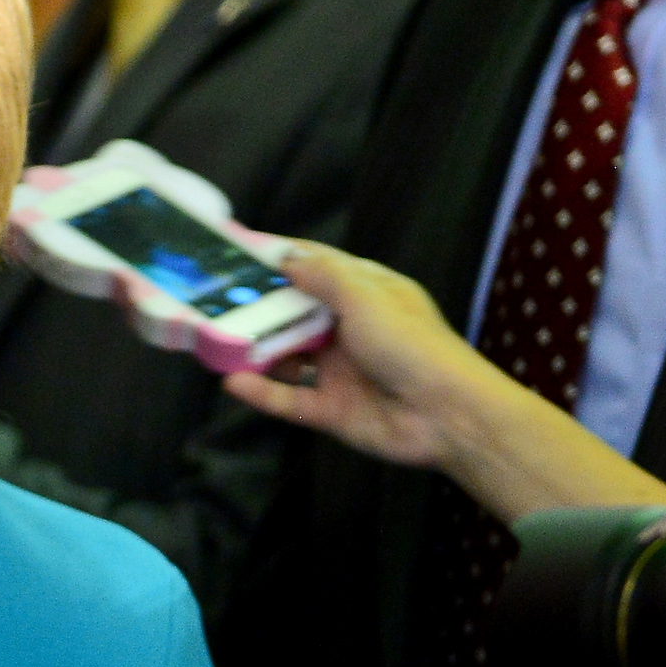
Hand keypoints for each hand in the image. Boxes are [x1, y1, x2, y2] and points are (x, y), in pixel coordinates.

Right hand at [221, 242, 512, 473]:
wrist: (449, 415)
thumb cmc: (414, 346)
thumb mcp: (367, 297)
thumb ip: (324, 276)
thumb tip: (287, 258)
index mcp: (366, 294)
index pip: (318, 268)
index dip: (282, 258)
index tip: (241, 251)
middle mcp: (350, 329)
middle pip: (295, 313)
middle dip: (260, 307)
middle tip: (216, 299)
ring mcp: (340, 371)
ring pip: (287, 357)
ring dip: (257, 350)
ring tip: (219, 342)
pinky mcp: (332, 410)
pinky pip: (289, 399)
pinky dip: (262, 392)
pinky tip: (234, 382)